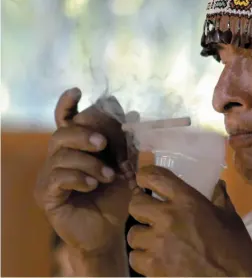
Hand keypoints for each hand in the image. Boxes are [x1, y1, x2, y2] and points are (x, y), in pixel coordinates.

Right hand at [35, 88, 135, 254]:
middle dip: (84, 134)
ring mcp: (50, 176)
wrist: (110, 231)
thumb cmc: (116, 197)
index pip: (66, 120)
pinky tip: (93, 185)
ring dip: (90, 162)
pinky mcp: (46, 195)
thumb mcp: (127, 167)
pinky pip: (58, 177)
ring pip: (61, 154)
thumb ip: (127, 143)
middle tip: (104, 143)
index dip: (68, 104)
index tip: (77, 91)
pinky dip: (79, 177)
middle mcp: (59, 158)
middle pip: (62, 133)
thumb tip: (133, 115)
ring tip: (109, 176)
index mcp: (77, 148)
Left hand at [127, 166, 251, 276]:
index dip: (145, 176)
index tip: (145, 180)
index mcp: (187, 200)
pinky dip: (142, 257)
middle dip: (140, 205)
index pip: (154, 177)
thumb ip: (220, 198)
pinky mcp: (153, 267)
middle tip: (149, 210)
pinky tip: (154, 257)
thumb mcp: (231, 218)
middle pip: (135, 204)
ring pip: (132, 233)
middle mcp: (167, 217)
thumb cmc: (235, 249)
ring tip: (153, 238)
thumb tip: (218, 185)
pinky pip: (135, 257)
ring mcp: (158, 243)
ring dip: (142, 234)